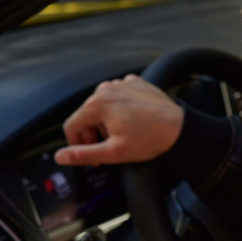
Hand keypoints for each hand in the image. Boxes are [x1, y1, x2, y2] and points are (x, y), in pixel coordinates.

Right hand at [54, 74, 183, 165]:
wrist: (180, 128)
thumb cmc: (151, 138)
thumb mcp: (113, 152)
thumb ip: (83, 154)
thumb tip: (61, 157)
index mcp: (96, 104)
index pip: (71, 126)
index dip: (78, 145)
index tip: (92, 157)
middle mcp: (106, 89)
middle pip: (87, 116)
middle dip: (95, 134)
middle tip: (110, 148)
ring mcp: (121, 83)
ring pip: (103, 106)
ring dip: (108, 122)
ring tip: (125, 135)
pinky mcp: (135, 83)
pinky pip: (120, 97)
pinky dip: (122, 110)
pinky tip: (134, 122)